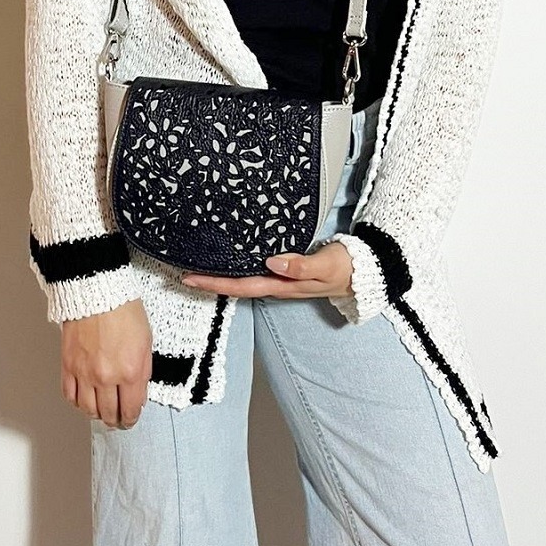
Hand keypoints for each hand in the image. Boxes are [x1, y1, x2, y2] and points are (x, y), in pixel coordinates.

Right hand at [61, 297, 151, 428]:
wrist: (97, 291)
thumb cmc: (123, 310)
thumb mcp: (146, 342)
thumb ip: (143, 372)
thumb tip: (137, 393)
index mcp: (131, 371)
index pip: (130, 409)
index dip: (131, 419)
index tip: (130, 419)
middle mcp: (107, 376)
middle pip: (109, 414)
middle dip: (115, 420)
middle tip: (117, 420)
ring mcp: (85, 373)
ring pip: (88, 409)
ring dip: (96, 414)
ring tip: (101, 412)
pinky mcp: (68, 366)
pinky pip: (70, 395)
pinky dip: (77, 402)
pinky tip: (84, 399)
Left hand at [181, 240, 353, 301]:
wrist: (362, 272)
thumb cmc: (345, 267)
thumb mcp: (326, 266)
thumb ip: (301, 265)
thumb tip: (272, 262)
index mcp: (282, 285)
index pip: (241, 286)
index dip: (215, 283)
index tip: (190, 278)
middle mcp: (277, 284)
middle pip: (236, 286)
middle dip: (210, 282)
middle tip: (183, 273)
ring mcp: (280, 279)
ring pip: (243, 280)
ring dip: (221, 276)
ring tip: (198, 267)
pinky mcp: (285, 271)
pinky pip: (254, 271)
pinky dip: (237, 267)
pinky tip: (229, 259)